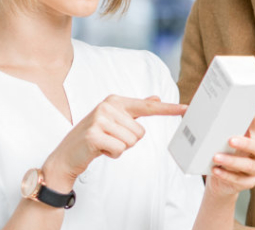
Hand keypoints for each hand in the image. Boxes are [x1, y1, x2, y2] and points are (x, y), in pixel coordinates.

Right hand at [41, 95, 186, 191]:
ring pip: (132, 142)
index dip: (168, 109)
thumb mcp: (114, 120)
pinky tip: (99, 150)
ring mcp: (99, 120)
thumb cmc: (93, 137)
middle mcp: (107, 106)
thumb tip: (156, 98)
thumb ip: (135, 109)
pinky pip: (120, 149)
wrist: (67, 155)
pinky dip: (113, 155)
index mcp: (114, 101)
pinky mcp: (94, 135)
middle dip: (127, 141)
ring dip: (119, 148)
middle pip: (140, 132)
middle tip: (109, 139)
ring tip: (104, 144)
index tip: (186, 109)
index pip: (147, 107)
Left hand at [203, 118, 254, 196]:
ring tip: (216, 157)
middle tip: (230, 140)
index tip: (249, 111)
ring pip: (249, 165)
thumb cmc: (220, 153)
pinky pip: (240, 180)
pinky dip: (227, 175)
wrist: (219, 179)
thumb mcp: (217, 140)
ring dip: (233, 161)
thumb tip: (188, 109)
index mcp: (253, 138)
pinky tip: (215, 171)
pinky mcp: (249, 182)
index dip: (254, 120)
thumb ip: (211, 127)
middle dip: (245, 143)